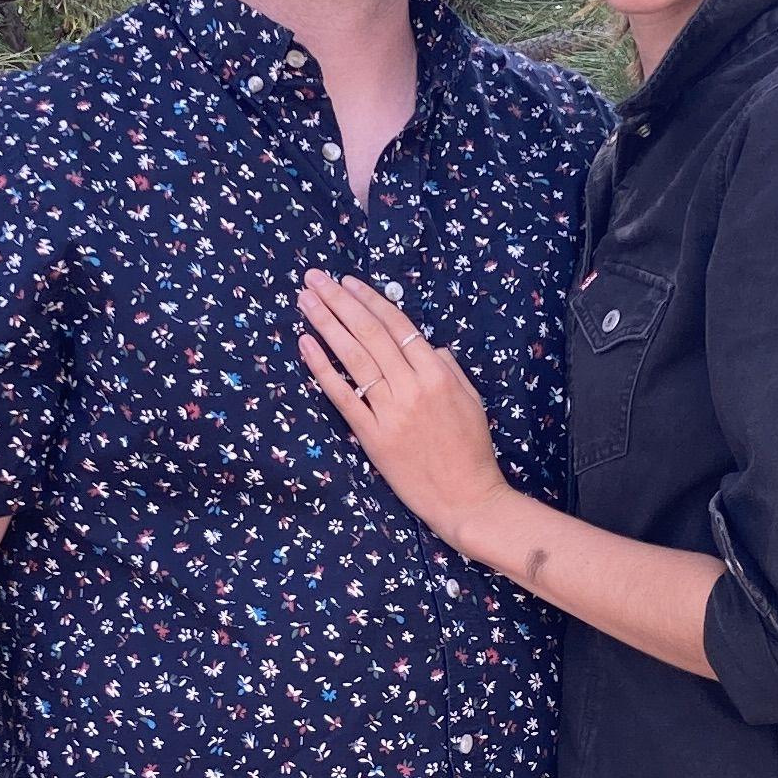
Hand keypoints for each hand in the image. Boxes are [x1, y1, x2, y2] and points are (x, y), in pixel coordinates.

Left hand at [298, 271, 510, 546]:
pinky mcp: (372, 437)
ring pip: (353, 358)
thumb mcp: (471, 400)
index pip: (397, 326)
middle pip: (369, 334)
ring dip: (326, 324)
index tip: (347, 281)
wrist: (466, 498)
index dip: (370, 301)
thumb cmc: (471, 450)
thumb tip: (426, 345)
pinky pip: (342, 397)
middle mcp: (412, 388)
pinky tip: (306, 344)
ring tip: (305, 300)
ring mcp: (390, 412)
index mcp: (438, 375)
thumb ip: (447, 367)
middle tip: (315, 278)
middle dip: (339, 302)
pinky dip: (322, 369)